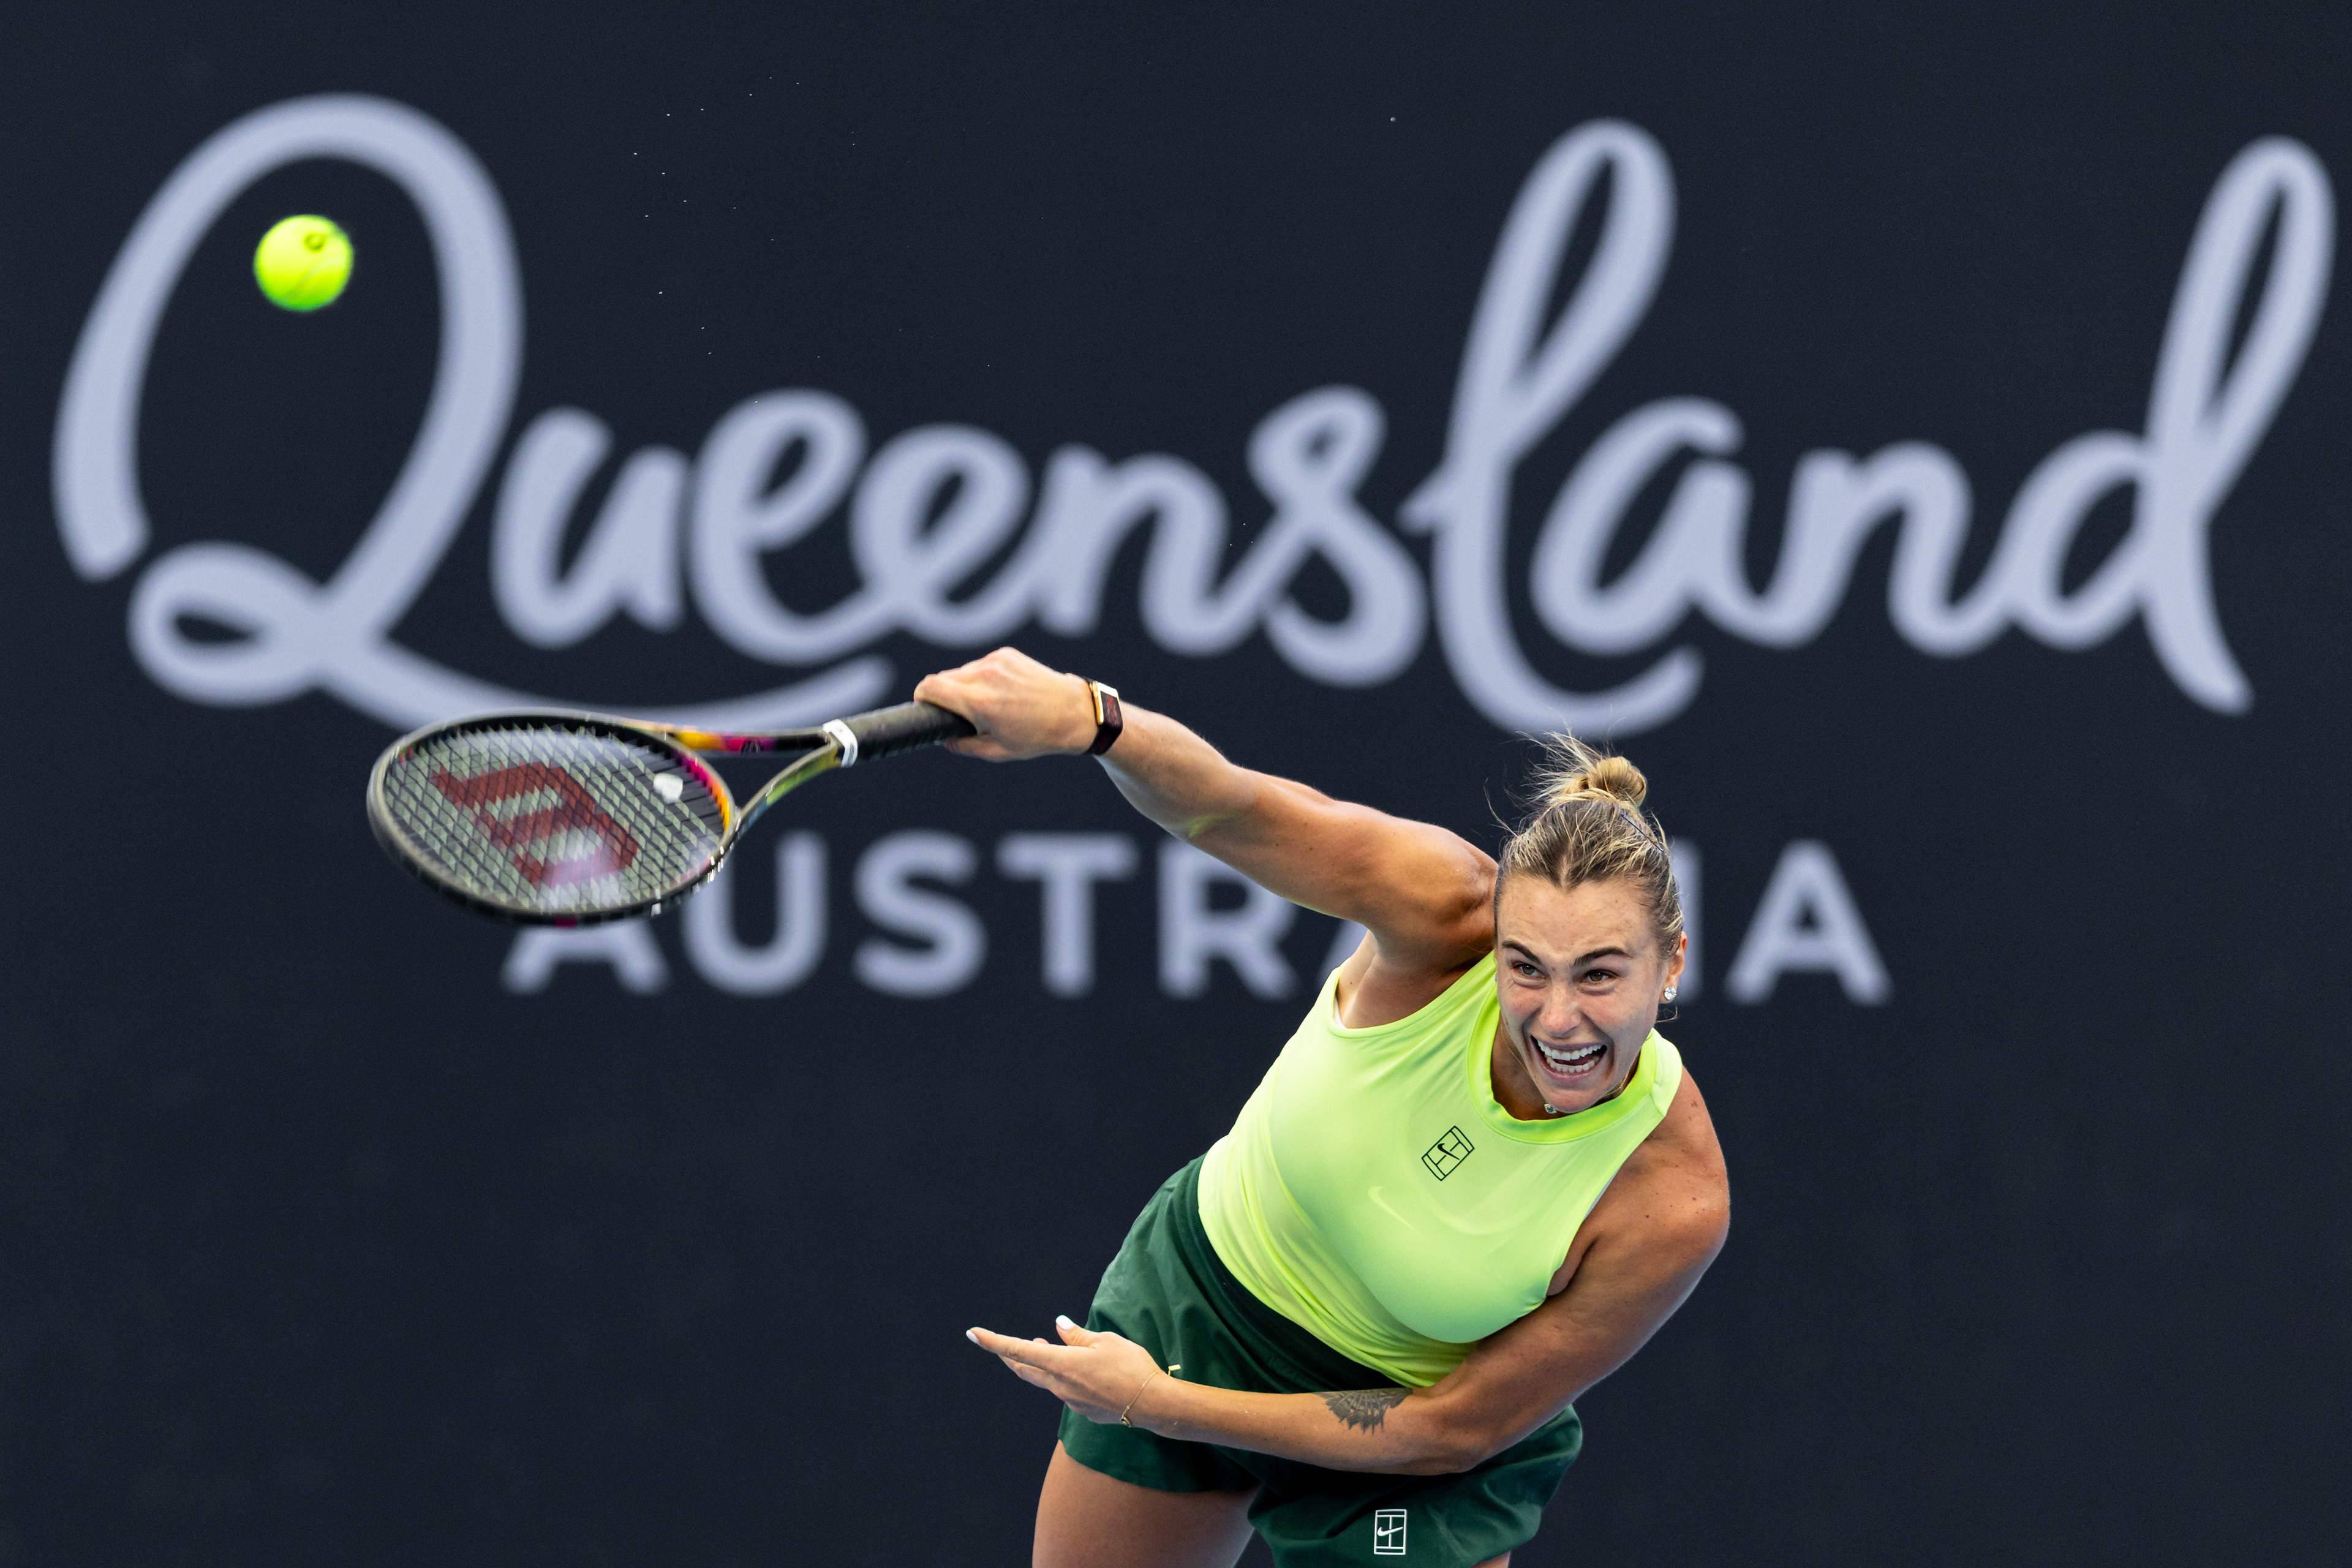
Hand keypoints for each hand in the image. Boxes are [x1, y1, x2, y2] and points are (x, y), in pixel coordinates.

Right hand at [913, 647, 1099, 760]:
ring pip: (961, 671)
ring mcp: (996, 661)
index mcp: (979, 702)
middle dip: (943, 696)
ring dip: (963, 686)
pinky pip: (980, 664)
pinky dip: (982, 677)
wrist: (1074, 713)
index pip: (929, 687)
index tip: (923, 706)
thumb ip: (962, 745)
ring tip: (987, 705)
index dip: (920, 698)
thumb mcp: (997, 751)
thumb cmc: (1037, 736)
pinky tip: (1002, 692)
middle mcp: (985, 676)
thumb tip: (942, 737)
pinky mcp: (1006, 654)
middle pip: (942, 678)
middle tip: (958, 713)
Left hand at [966, 1316, 1169, 1425]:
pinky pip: (1066, 1390)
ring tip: (1048, 1347)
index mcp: (1061, 1364)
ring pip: (1046, 1379)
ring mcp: (1070, 1401)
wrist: (1152, 1404)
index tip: (972, 1334)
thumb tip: (1059, 1325)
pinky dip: (1065, 1376)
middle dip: (1010, 1356)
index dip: (993, 1342)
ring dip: (1042, 1364)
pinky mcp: (1082, 1410)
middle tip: (1003, 1345)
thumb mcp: (1105, 1341)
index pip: (1018, 1351)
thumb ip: (1077, 1335)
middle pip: (1025, 1370)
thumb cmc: (1131, 1367)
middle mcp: (1059, 1385)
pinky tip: (1084, 1369)